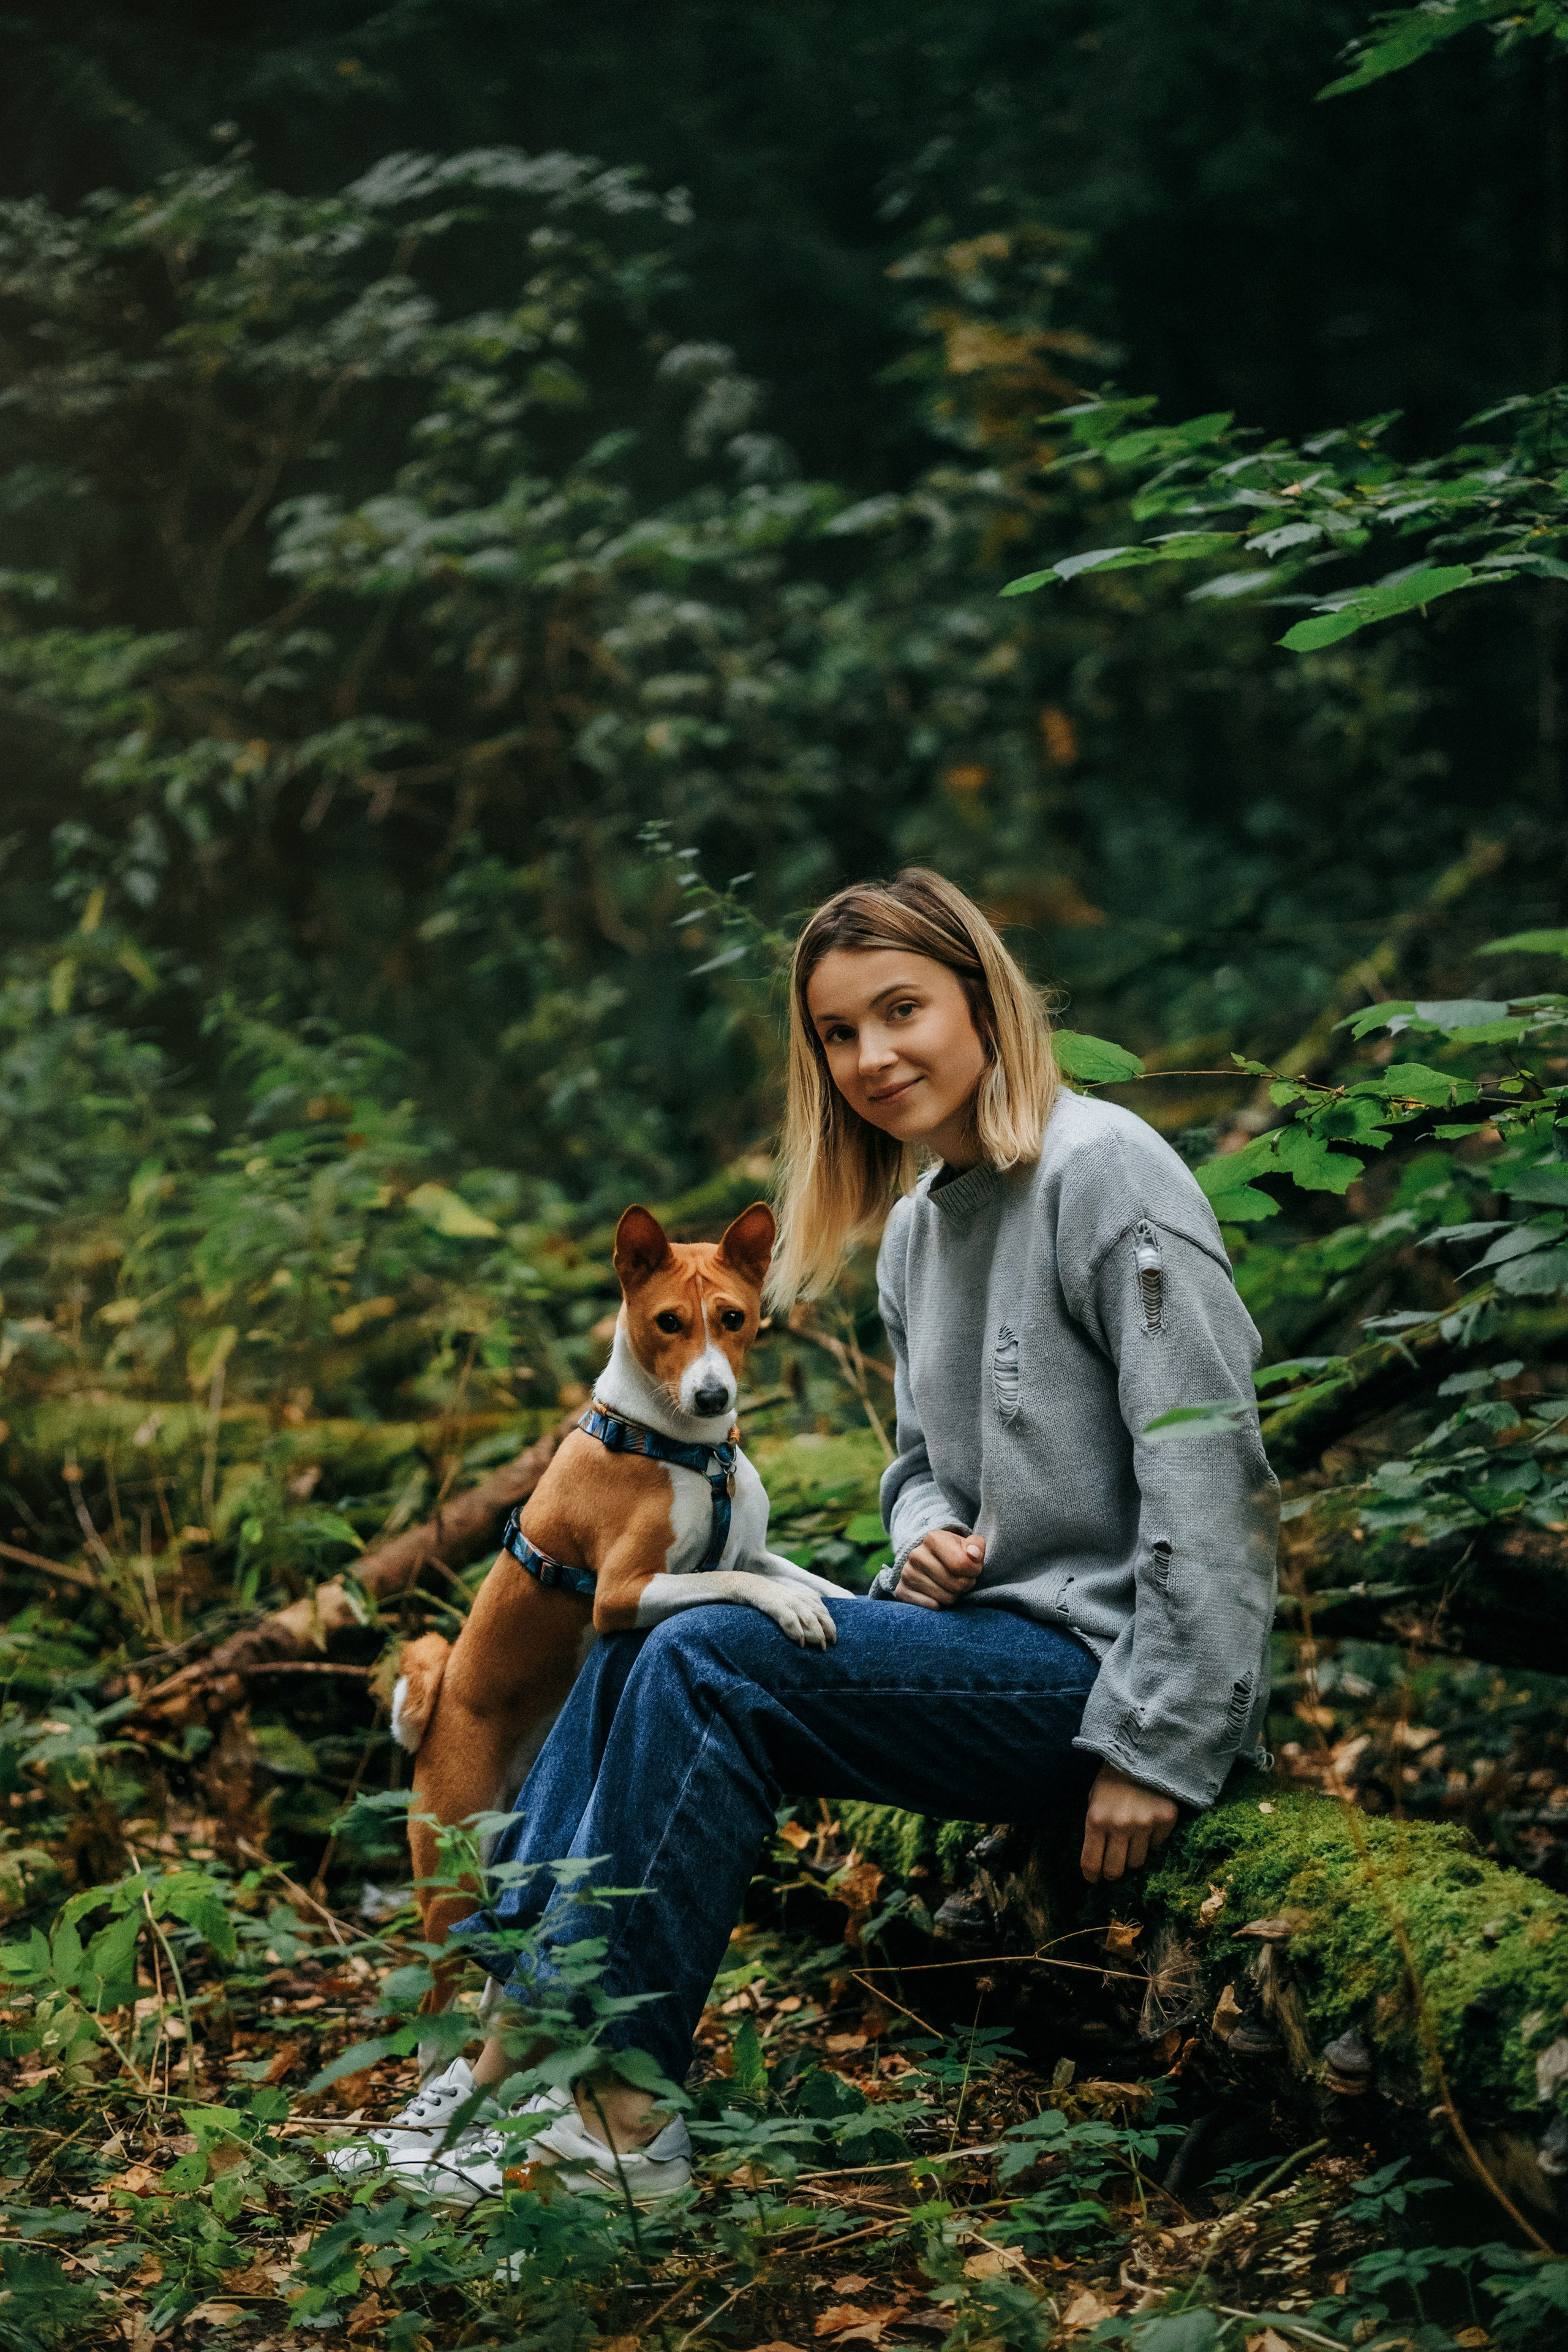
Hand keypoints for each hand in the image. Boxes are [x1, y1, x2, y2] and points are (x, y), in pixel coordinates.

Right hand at [895, 1526, 983, 1608]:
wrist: (928, 1560)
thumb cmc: (954, 1554)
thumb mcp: (968, 1545)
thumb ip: (976, 1546)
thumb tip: (974, 1554)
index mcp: (933, 1539)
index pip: (962, 1564)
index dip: (974, 1570)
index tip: (972, 1568)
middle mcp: (916, 1555)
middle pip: (957, 1585)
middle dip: (966, 1584)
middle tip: (961, 1578)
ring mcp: (907, 1574)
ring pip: (947, 1599)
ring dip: (954, 1595)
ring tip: (949, 1584)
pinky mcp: (902, 1591)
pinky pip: (933, 1607)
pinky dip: (940, 1604)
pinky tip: (937, 1593)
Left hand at [1080, 1762, 1177, 1882]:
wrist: (1142, 1753)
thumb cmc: (1112, 1779)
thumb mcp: (1094, 1800)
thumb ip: (1095, 1828)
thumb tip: (1096, 1861)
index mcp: (1097, 1819)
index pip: (1091, 1863)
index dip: (1092, 1875)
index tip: (1094, 1879)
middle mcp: (1120, 1825)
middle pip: (1115, 1871)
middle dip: (1112, 1872)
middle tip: (1113, 1866)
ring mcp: (1145, 1824)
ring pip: (1137, 1862)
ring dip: (1132, 1854)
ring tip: (1132, 1836)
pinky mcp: (1166, 1820)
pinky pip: (1157, 1845)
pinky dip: (1152, 1838)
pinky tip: (1148, 1821)